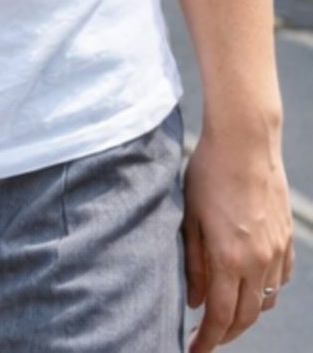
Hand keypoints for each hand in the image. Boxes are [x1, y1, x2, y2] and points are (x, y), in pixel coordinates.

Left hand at [184, 119, 294, 348]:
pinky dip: (265, 291)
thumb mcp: (189, 217)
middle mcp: (259, 261)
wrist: (245, 143)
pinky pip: (279, 279)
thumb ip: (193, 262)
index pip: (222, 316)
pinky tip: (249, 287)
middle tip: (206, 341)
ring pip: (266, 300)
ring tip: (225, 316)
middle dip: (226, 335)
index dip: (208, 340)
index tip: (193, 351)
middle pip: (247, 317)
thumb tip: (195, 302)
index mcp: (230, 258)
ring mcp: (278, 251)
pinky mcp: (287, 239)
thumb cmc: (207, 174)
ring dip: (247, 314)